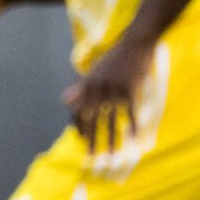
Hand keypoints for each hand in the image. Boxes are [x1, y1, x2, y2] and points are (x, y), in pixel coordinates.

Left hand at [63, 38, 154, 153]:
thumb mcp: (93, 72)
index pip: (77, 111)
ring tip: (111, 155)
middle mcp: (97, 89)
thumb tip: (64, 101)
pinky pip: (130, 112)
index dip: (78, 127)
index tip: (81, 140)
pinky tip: (133, 139)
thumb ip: (80, 88)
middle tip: (91, 156)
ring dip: (111, 139)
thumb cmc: (115, 57)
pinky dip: (132, 126)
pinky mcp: (130, 88)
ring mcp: (113, 89)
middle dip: (91, 139)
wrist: (135, 42)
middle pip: (91, 119)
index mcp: (87, 85)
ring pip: (111, 120)